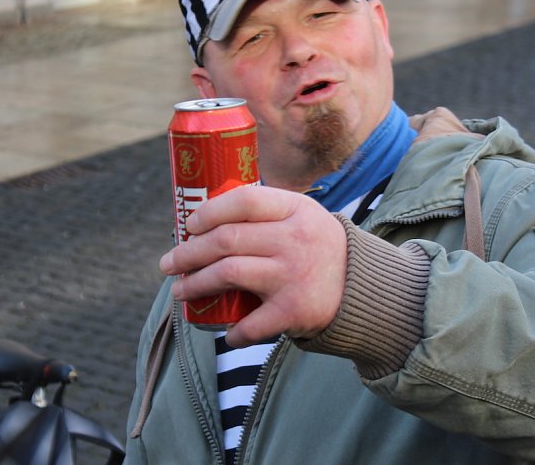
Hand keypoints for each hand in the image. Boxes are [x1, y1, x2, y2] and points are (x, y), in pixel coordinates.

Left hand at [159, 186, 347, 346]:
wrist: (365, 289)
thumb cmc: (320, 248)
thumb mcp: (304, 216)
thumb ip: (267, 212)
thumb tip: (206, 213)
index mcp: (295, 210)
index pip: (244, 201)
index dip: (210, 211)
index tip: (189, 224)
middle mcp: (293, 239)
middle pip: (226, 240)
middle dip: (188, 252)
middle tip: (169, 263)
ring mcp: (293, 275)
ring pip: (228, 274)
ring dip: (195, 284)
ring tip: (180, 290)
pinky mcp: (294, 311)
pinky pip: (251, 324)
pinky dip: (233, 332)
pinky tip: (224, 332)